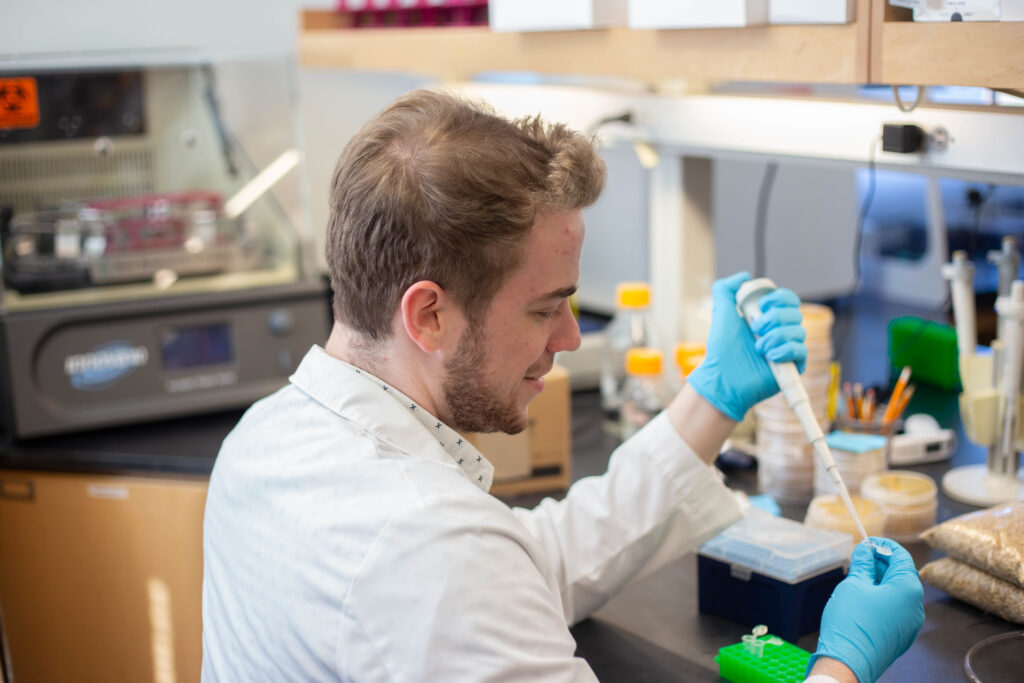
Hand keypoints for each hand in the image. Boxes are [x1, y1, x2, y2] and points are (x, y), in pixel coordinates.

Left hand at [686, 272, 806, 420]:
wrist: (722, 376)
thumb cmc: (721, 348)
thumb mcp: (721, 312)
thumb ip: (725, 289)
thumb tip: (744, 276)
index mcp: (768, 317)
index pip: (788, 299)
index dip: (779, 298)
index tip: (761, 306)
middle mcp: (780, 331)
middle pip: (796, 313)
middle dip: (774, 318)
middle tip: (755, 329)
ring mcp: (788, 349)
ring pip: (799, 332)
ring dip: (775, 337)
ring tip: (758, 348)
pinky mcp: (792, 367)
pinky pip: (801, 351)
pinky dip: (785, 350)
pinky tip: (769, 356)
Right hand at [809, 538, 924, 682]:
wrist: (849, 661)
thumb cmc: (851, 622)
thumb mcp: (854, 584)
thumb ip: (863, 563)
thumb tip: (865, 550)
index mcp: (908, 589)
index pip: (901, 557)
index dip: (884, 546)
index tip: (868, 542)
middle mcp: (916, 606)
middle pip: (902, 575)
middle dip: (881, 563)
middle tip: (859, 558)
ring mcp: (910, 623)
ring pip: (898, 592)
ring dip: (881, 580)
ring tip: (858, 576)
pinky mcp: (901, 635)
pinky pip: (896, 608)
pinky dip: (882, 597)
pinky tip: (862, 596)